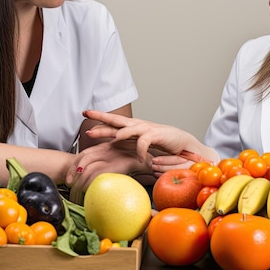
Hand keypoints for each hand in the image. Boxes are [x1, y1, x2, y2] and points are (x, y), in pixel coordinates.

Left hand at [64, 139, 153, 190]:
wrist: (147, 160)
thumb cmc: (131, 162)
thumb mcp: (113, 162)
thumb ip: (101, 166)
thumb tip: (87, 179)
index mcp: (102, 147)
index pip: (81, 155)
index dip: (72, 168)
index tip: (68, 181)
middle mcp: (105, 148)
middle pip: (83, 159)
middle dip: (73, 174)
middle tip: (71, 187)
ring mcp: (111, 155)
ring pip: (89, 168)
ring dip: (82, 181)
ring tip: (79, 192)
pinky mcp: (116, 163)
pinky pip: (99, 174)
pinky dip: (92, 182)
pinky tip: (90, 190)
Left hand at [82, 110, 217, 164]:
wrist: (184, 144)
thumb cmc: (163, 145)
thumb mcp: (142, 145)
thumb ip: (129, 144)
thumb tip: (114, 147)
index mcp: (133, 128)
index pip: (113, 122)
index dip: (100, 119)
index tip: (85, 114)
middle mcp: (138, 126)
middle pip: (117, 120)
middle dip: (101, 117)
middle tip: (87, 113)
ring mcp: (148, 129)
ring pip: (130, 128)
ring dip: (120, 133)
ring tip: (111, 138)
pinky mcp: (157, 135)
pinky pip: (145, 141)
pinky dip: (141, 149)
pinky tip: (140, 157)